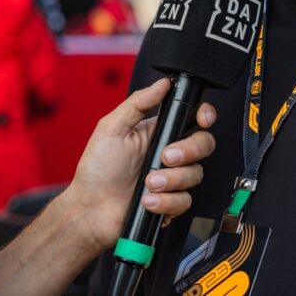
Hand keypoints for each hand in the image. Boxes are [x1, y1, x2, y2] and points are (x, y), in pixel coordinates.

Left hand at [62, 78, 216, 252]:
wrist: (90, 211)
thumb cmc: (96, 171)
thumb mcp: (111, 128)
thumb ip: (138, 103)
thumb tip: (162, 83)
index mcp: (159, 132)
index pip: (193, 118)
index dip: (205, 115)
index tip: (202, 119)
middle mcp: (170, 154)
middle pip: (204, 144)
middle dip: (188, 151)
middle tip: (165, 157)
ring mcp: (173, 179)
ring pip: (196, 174)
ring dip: (171, 180)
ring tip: (147, 185)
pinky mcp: (172, 202)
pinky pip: (186, 200)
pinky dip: (166, 202)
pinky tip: (147, 201)